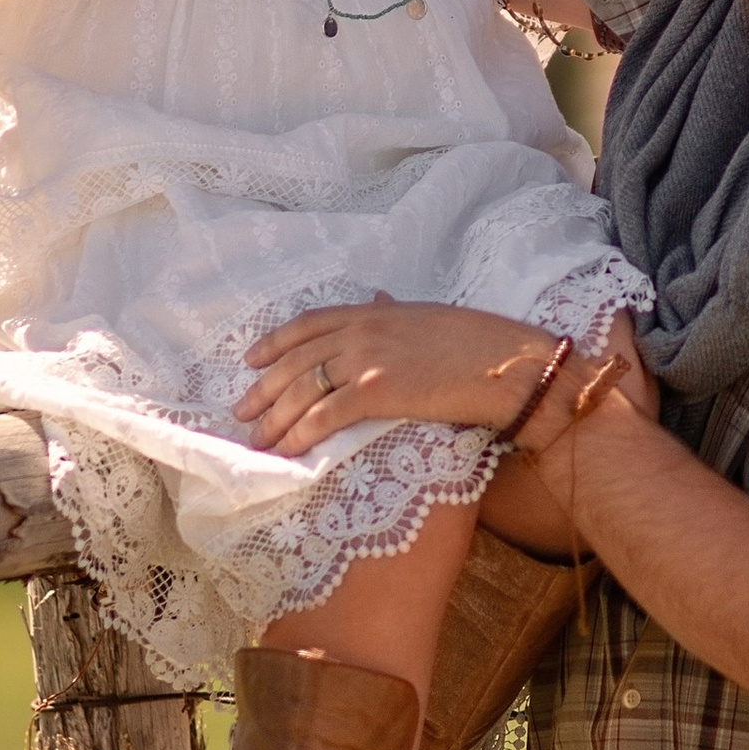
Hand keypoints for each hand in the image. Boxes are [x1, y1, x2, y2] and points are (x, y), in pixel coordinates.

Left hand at [237, 298, 560, 456]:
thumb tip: (378, 297)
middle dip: (263, 389)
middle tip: (243, 414)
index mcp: (373, 311)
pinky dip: (300, 435)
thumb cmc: (477, 343)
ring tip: (258, 442)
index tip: (252, 361)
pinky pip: (324, 416)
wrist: (505, 364)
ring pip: (302, 391)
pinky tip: (287, 452)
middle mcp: (361, 331)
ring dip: (275, 419)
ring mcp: (366, 360)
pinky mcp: (376, 392)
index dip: (274, 343)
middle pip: (295, 361)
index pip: (308, 324)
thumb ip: (394, 311)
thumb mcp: (426, 316)